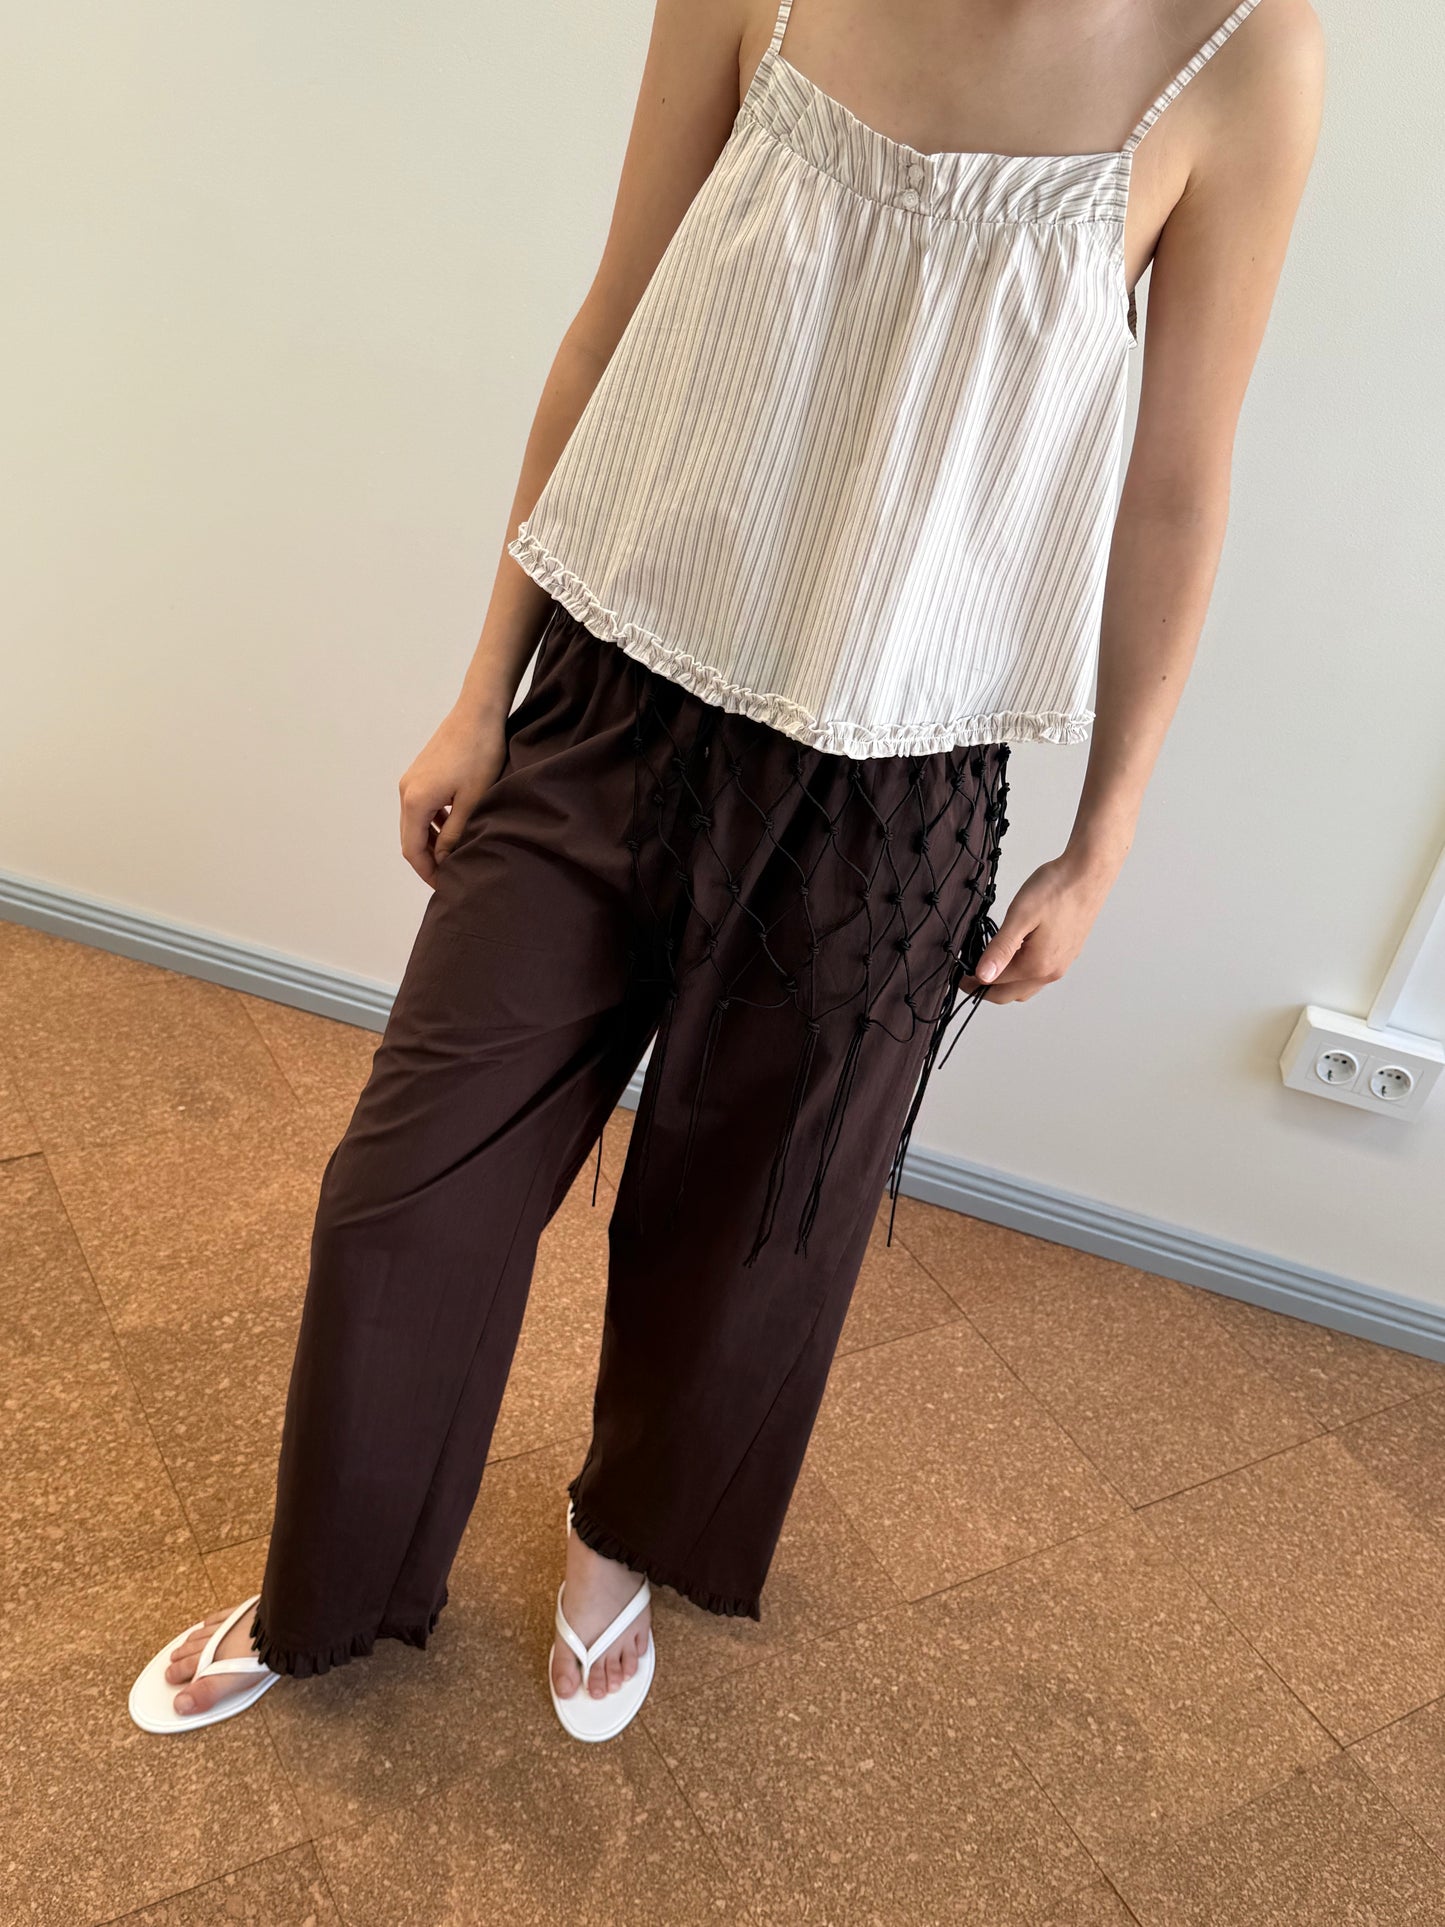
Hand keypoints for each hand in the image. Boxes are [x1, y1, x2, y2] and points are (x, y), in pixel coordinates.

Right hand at [398, 704, 509, 886]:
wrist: (478, 712)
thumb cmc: (480, 755)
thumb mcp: (472, 801)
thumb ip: (455, 834)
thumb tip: (444, 860)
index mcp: (415, 801)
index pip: (412, 849)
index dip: (427, 872)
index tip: (445, 886)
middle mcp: (406, 791)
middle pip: (410, 837)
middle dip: (427, 860)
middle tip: (450, 877)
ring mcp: (411, 780)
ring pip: (415, 822)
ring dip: (430, 842)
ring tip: (454, 856)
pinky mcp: (421, 772)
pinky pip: (421, 807)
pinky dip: (433, 823)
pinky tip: (452, 827)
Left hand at [960, 846, 1122, 1003]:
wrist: (1089, 873)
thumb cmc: (1056, 889)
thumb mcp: (1020, 916)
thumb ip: (1001, 949)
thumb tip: (983, 976)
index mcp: (1037, 966)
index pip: (996, 985)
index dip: (973, 982)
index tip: (958, 974)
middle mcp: (1052, 972)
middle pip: (1012, 994)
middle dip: (988, 989)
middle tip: (968, 976)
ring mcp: (1062, 964)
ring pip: (1027, 986)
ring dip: (1007, 983)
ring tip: (990, 964)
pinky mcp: (1068, 953)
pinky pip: (1041, 974)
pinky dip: (1023, 973)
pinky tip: (1016, 953)